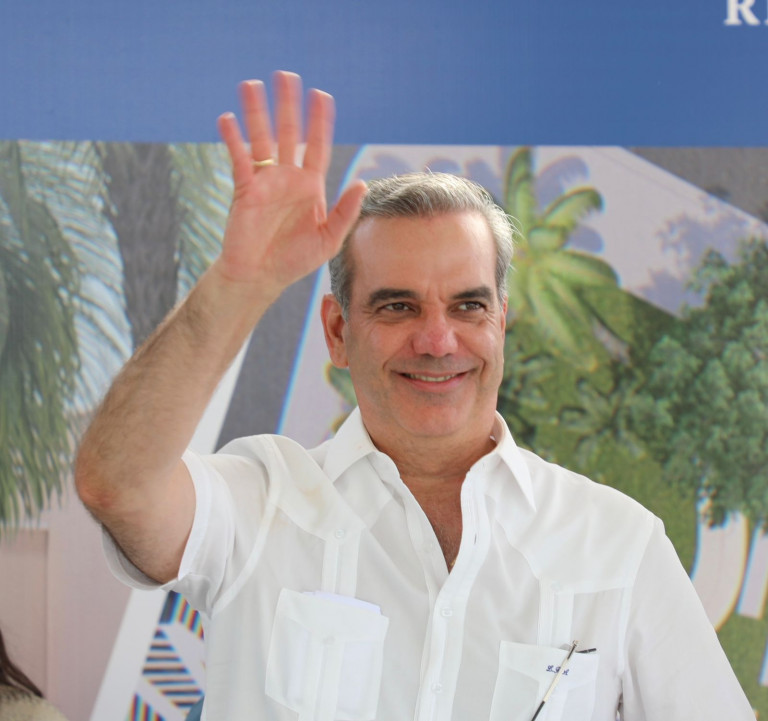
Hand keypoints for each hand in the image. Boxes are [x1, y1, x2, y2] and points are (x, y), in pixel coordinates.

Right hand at [215, 71, 365, 300]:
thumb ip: (345, 212)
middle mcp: (288, 178)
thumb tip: (361, 183)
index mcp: (311, 186)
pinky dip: (233, 140)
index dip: (320, 121)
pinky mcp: (244, 189)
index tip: (321, 95)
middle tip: (286, 75)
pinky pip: (239, 160)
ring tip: (251, 85)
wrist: (261, 276)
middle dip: (288, 105)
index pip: (318, 145)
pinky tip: (228, 119)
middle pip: (289, 134)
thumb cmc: (296, 260)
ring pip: (261, 140)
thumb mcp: (329, 239)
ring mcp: (265, 182)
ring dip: (256, 113)